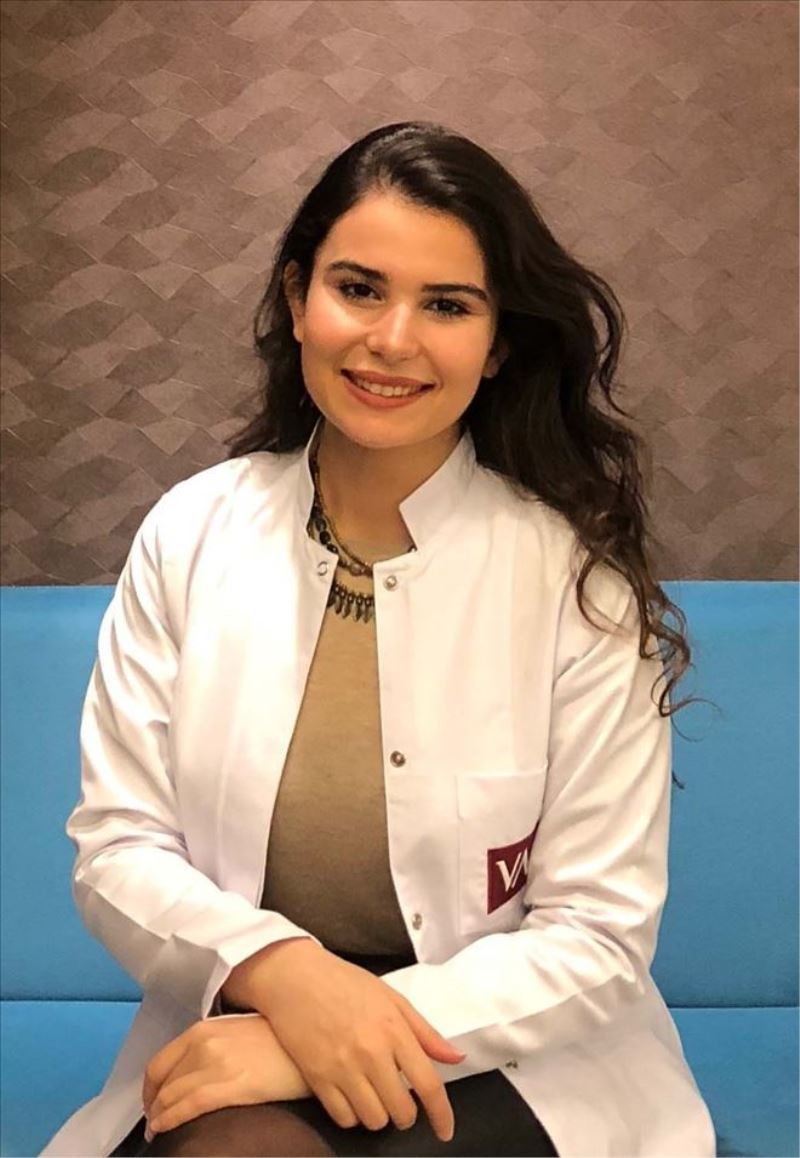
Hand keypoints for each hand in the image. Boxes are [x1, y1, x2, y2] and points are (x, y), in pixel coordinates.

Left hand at [142, 1014, 311, 1137]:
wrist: (307, 1045)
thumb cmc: (277, 1040)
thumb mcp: (236, 1031)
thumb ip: (210, 1044)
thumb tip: (189, 1071)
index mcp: (205, 1029)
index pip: (161, 1061)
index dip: (150, 1087)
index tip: (151, 1100)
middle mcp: (206, 1043)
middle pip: (163, 1081)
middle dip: (152, 1104)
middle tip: (153, 1120)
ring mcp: (217, 1064)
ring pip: (172, 1095)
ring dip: (158, 1116)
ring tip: (157, 1129)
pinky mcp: (232, 1084)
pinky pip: (189, 1105)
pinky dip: (170, 1119)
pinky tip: (164, 1128)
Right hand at [241, 940, 465, 1142]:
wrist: (294, 977)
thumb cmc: (345, 982)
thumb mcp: (391, 998)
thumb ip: (425, 1032)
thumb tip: (456, 1058)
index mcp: (394, 1030)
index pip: (428, 1085)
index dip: (442, 1115)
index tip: (446, 1131)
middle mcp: (371, 1052)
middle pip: (402, 1111)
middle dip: (407, 1113)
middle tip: (400, 1099)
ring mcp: (342, 1068)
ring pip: (374, 1120)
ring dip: (380, 1115)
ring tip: (376, 1097)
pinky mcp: (317, 1078)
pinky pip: (344, 1118)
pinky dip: (353, 1116)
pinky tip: (353, 1098)